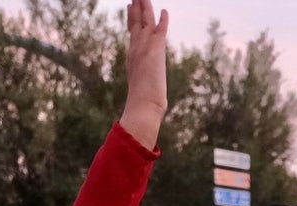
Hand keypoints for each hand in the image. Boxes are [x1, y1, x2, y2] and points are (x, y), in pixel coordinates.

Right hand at [120, 0, 168, 145]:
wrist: (144, 104)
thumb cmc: (143, 102)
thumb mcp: (141, 89)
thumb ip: (140, 87)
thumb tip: (142, 100)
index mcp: (133, 56)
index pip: (132, 33)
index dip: (132, 19)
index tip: (131, 7)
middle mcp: (136, 49)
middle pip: (136, 23)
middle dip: (136, 8)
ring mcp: (144, 48)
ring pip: (144, 22)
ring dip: (145, 8)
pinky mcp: (155, 50)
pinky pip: (159, 30)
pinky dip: (163, 20)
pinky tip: (165, 11)